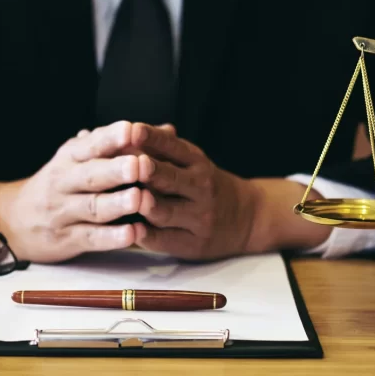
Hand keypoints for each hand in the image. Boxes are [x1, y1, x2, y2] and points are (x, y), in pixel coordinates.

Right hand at [0, 121, 147, 262]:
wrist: (13, 219)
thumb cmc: (60, 184)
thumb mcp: (81, 158)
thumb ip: (121, 145)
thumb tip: (165, 130)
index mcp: (70, 157)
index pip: (92, 144)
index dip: (111, 137)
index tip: (132, 129)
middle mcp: (64, 181)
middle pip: (92, 175)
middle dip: (116, 170)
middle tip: (139, 165)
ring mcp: (63, 211)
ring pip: (92, 207)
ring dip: (117, 204)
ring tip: (139, 199)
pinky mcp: (66, 239)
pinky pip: (91, 237)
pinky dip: (112, 237)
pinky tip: (132, 233)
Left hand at [130, 123, 264, 259]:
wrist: (247, 218)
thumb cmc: (204, 184)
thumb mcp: (192, 161)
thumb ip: (162, 149)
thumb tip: (127, 134)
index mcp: (196, 162)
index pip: (173, 147)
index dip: (153, 139)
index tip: (134, 130)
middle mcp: (200, 188)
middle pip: (172, 179)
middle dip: (152, 172)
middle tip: (135, 165)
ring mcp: (199, 218)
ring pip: (167, 212)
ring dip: (149, 205)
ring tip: (133, 199)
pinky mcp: (193, 245)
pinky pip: (167, 240)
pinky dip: (149, 236)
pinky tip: (133, 231)